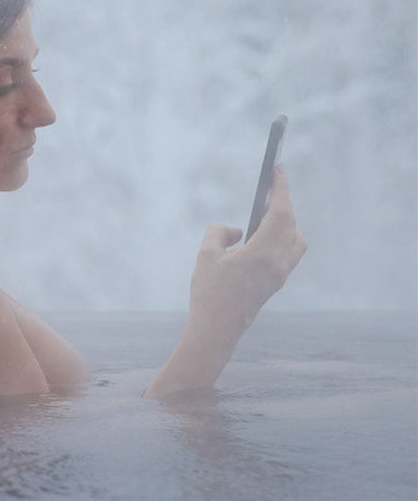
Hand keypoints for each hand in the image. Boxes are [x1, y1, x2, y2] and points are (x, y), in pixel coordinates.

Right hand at [145, 166, 306, 397]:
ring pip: (295, 239)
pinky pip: (288, 252)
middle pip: (290, 224)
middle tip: (269, 186)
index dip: (280, 189)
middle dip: (282, 202)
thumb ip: (220, 233)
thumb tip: (238, 229)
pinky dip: (281, 237)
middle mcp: (278, 263)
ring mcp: (280, 275)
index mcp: (263, 254)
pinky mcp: (276, 283)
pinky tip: (262, 236)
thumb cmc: (208, 293)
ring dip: (285, 222)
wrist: (216, 330)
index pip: (280, 213)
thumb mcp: (205, 256)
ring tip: (265, 213)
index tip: (277, 169)